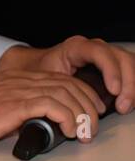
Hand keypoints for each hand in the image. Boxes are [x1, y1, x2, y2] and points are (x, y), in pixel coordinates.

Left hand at [0, 36, 134, 113]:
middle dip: (127, 83)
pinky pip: (130, 72)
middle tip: (122, 106)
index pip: (100, 52)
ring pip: (129, 64)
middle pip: (121, 58)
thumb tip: (54, 112)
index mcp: (75, 48)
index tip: (113, 90)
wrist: (35, 67)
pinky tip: (127, 101)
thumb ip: (47, 90)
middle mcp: (93, 48)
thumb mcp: (40, 78)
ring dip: (131, 87)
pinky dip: (131, 87)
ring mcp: (104, 56)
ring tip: (124, 107)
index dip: (110, 70)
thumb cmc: (37, 73)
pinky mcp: (111, 67)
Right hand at [0, 67, 109, 151]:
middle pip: (69, 83)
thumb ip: (14, 114)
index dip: (82, 95)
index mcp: (12, 80)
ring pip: (66, 92)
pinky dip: (68, 117)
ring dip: (83, 114)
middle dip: (89, 105)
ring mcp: (13, 91)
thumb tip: (35, 128)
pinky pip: (51, 104)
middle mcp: (16, 80)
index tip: (88, 114)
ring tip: (83, 132)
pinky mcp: (10, 105)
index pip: (60, 78)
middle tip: (92, 126)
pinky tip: (67, 130)